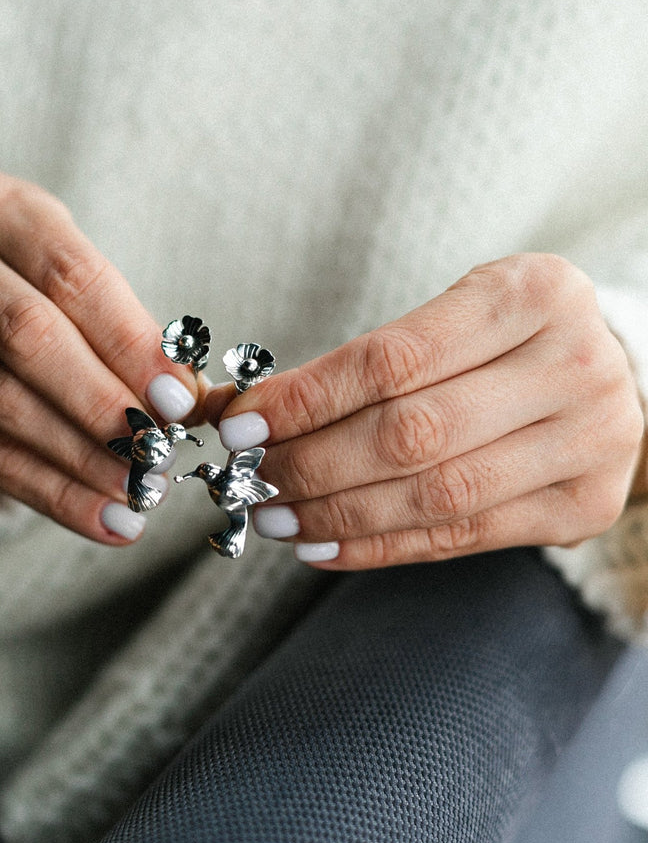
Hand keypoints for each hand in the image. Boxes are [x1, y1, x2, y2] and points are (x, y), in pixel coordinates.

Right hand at [0, 171, 205, 543]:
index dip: (131, 343)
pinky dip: (51, 492)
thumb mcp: (88, 286)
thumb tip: (199, 401)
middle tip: (158, 452)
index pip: (71, 276)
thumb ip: (138, 336)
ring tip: (139, 492)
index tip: (181, 399)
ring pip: (0, 403)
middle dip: (103, 403)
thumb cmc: (44, 291)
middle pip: (26, 337)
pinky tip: (104, 516)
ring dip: (81, 459)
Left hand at [207, 254, 644, 567]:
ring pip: (437, 496)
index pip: (393, 360)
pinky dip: (381, 547)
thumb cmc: (504, 335)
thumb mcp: (451, 311)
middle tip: (251, 479)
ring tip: (276, 518)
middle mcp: (574, 367)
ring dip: (338, 515)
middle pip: (413, 434)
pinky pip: (462, 539)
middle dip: (313, 464)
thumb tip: (244, 410)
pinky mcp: (583, 506)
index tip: (240, 424)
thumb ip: (363, 360)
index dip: (307, 400)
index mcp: (534, 295)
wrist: (602, 370)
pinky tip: (323, 545)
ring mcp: (591, 443)